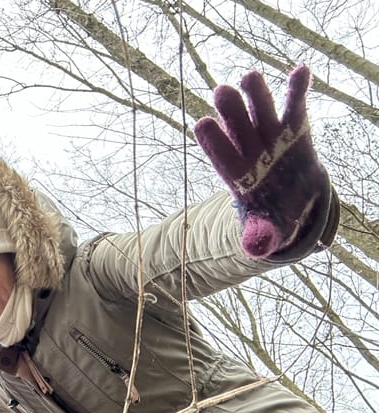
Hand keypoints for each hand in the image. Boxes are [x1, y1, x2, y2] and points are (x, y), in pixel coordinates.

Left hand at [194, 64, 329, 257]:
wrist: (292, 201)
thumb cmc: (272, 217)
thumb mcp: (266, 231)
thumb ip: (258, 238)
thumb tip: (255, 250)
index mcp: (238, 176)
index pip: (223, 158)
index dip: (214, 143)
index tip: (202, 123)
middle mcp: (250, 151)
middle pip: (238, 129)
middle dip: (231, 112)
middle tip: (222, 90)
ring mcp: (270, 136)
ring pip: (261, 112)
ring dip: (256, 94)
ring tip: (250, 75)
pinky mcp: (293, 128)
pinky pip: (294, 106)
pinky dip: (297, 89)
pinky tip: (301, 70)